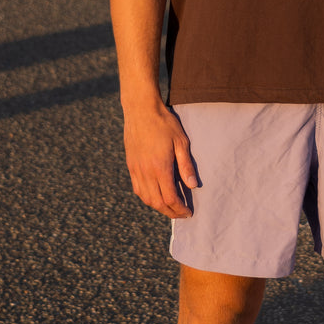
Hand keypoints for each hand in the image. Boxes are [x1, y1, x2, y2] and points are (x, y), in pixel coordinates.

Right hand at [123, 101, 198, 218]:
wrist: (141, 110)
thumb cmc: (164, 123)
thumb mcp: (181, 142)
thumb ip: (186, 165)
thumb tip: (193, 186)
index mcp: (160, 167)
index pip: (170, 198)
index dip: (179, 209)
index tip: (188, 212)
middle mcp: (146, 172)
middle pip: (157, 202)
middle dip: (170, 212)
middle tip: (181, 214)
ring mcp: (136, 169)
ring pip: (146, 198)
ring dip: (158, 207)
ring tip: (170, 208)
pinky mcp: (131, 165)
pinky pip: (137, 189)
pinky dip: (147, 198)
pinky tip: (155, 196)